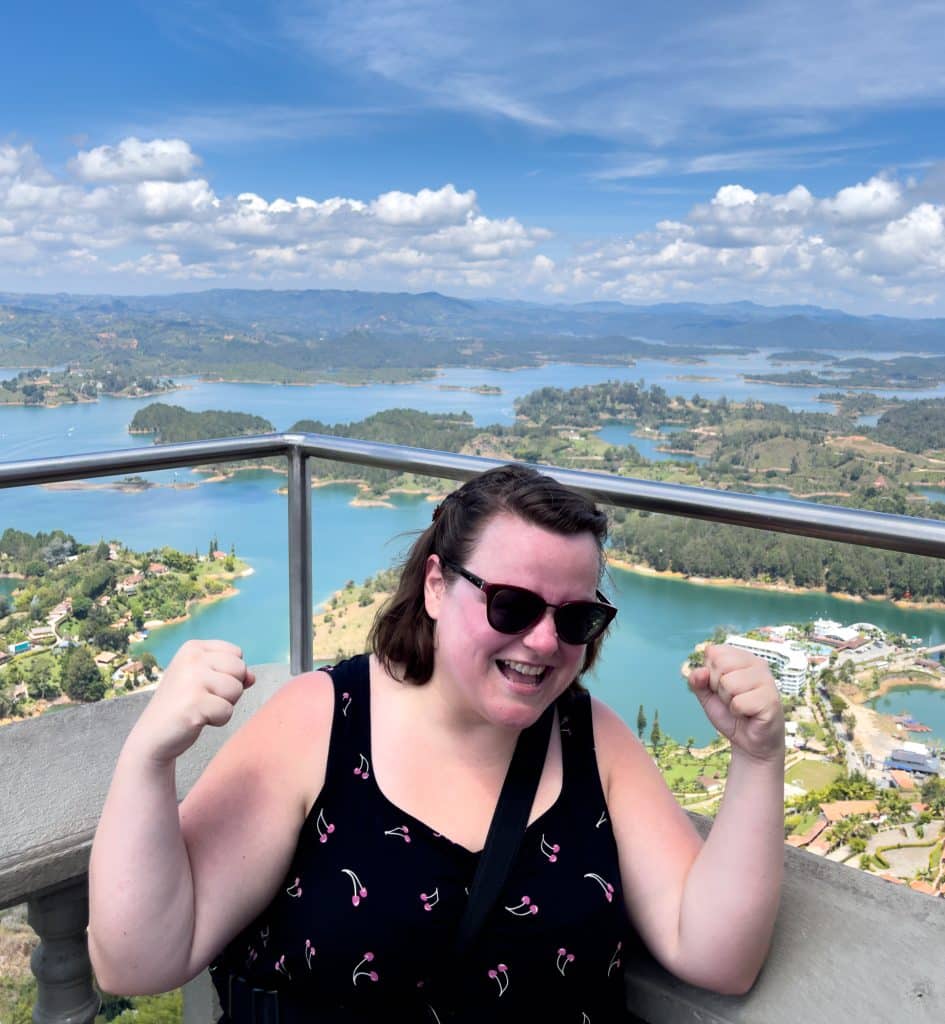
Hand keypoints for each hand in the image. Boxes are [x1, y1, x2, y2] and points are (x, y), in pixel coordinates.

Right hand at [129, 639, 255, 764]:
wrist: (153, 735)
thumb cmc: (182, 704)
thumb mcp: (205, 680)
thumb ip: (231, 673)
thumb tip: (252, 677)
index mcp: (193, 647)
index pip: (236, 653)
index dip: (229, 673)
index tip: (206, 683)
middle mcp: (192, 658)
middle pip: (240, 669)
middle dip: (230, 689)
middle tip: (203, 698)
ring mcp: (192, 679)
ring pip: (236, 690)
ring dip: (224, 705)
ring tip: (200, 707)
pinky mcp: (195, 703)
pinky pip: (228, 711)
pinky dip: (218, 720)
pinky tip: (197, 719)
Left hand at [688, 644, 782, 762]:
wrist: (750, 742)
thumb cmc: (730, 714)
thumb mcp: (707, 695)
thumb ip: (697, 681)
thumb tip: (700, 672)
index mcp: (742, 657)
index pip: (713, 652)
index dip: (710, 673)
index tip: (721, 687)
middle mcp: (757, 663)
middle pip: (720, 665)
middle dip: (718, 687)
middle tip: (732, 699)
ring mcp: (767, 680)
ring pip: (729, 684)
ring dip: (728, 701)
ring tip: (741, 707)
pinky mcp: (771, 700)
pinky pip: (738, 703)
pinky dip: (738, 712)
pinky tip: (749, 715)